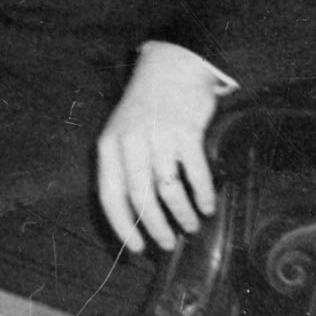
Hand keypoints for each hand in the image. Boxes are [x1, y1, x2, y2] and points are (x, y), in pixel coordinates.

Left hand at [94, 42, 227, 253]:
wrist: (171, 67)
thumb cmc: (146, 108)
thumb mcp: (122, 133)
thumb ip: (124, 167)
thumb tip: (136, 215)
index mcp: (108, 146)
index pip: (110, 196)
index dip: (122, 226)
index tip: (136, 249)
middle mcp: (130, 143)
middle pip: (141, 198)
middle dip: (155, 227)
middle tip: (167, 244)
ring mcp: (158, 136)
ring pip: (169, 190)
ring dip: (182, 215)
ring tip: (190, 226)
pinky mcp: (186, 131)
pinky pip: (195, 174)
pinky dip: (202, 195)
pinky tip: (207, 207)